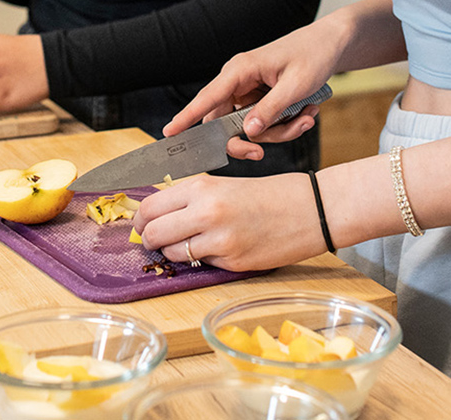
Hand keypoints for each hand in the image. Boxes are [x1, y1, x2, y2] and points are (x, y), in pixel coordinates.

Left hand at [133, 173, 324, 272]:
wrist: (309, 209)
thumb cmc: (267, 194)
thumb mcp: (222, 186)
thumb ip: (189, 200)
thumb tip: (155, 217)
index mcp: (201, 187)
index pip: (149, 207)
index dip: (141, 220)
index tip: (143, 224)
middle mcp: (206, 212)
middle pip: (152, 233)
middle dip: (150, 240)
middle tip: (157, 240)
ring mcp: (219, 240)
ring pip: (173, 253)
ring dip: (176, 252)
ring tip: (194, 243)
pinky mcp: (232, 262)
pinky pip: (201, 264)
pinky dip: (204, 259)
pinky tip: (221, 248)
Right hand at [161, 15, 347, 160]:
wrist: (329, 44)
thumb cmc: (313, 55)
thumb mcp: (296, 85)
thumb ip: (271, 109)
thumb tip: (248, 131)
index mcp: (240, 70)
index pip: (207, 97)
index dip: (187, 117)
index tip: (169, 132)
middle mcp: (238, 81)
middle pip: (225, 123)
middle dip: (250, 139)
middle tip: (261, 153)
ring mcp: (248, 91)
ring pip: (248, 128)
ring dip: (278, 131)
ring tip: (307, 117)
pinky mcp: (259, 99)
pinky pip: (263, 123)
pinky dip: (285, 125)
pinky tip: (306, 113)